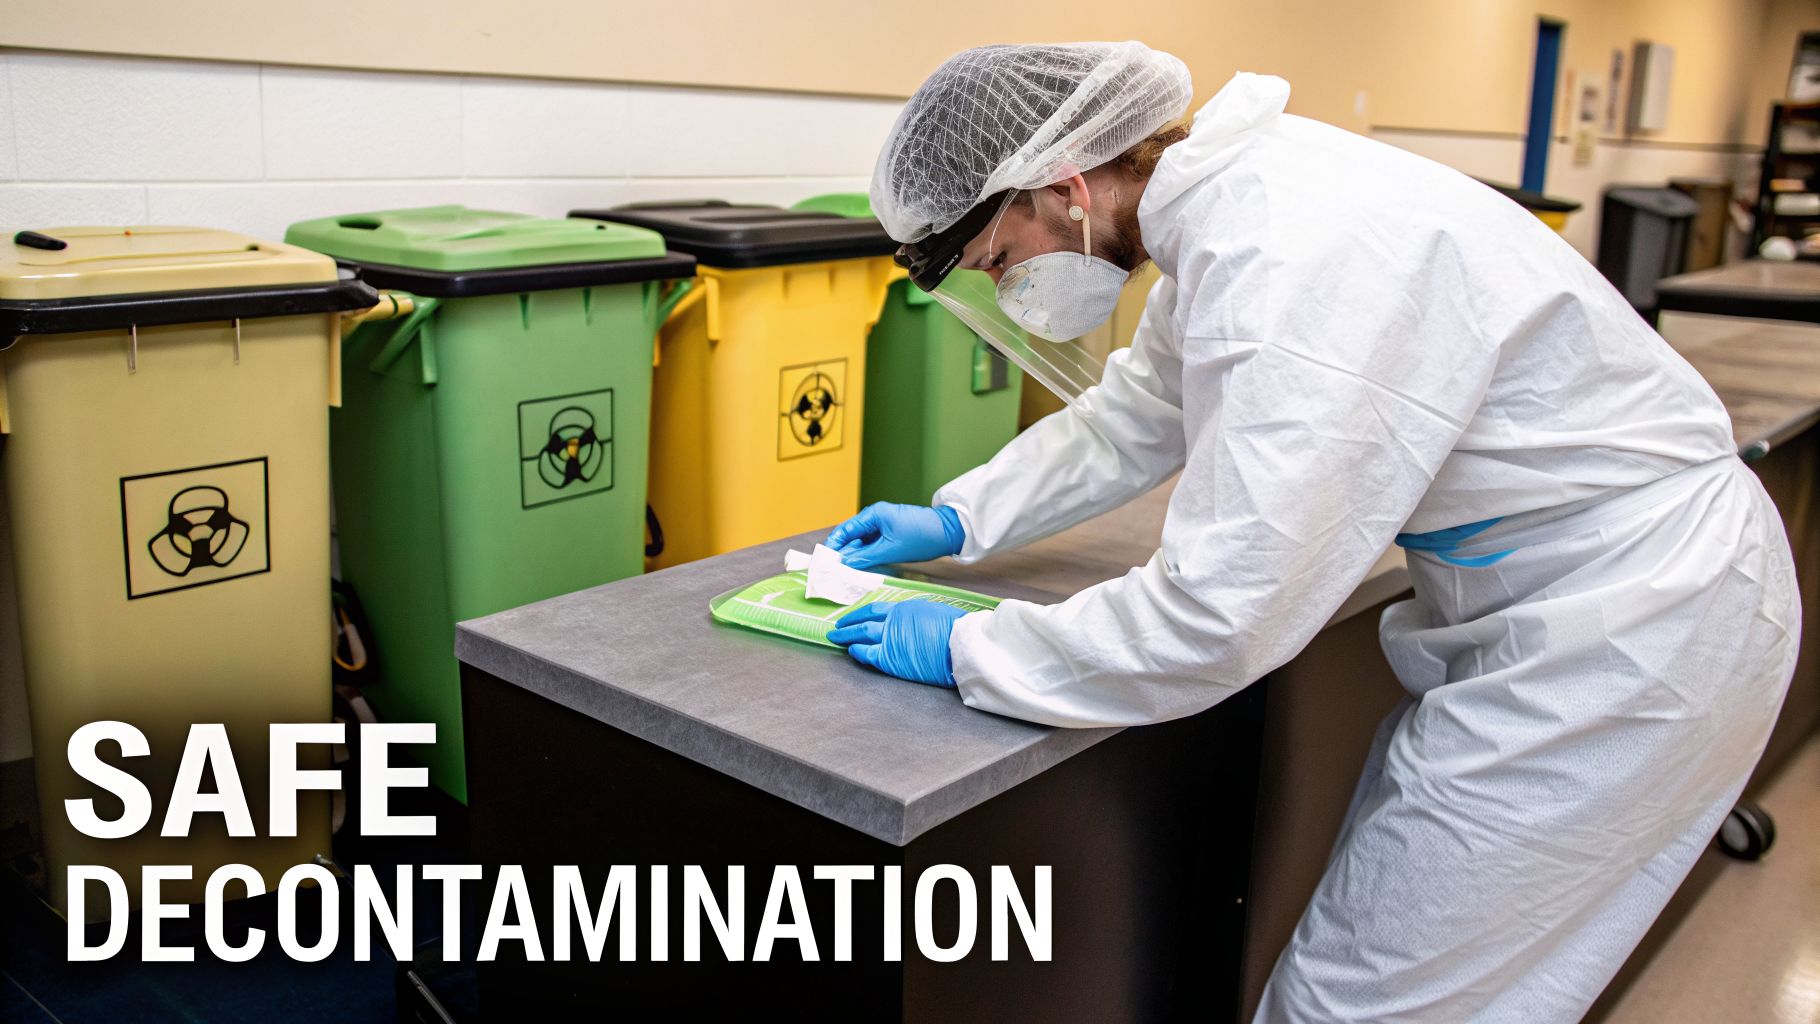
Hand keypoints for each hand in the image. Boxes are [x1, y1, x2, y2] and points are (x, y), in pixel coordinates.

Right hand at [825, 503, 965, 569]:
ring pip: (862, 544)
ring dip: (854, 557)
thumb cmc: (922, 536)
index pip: (844, 530)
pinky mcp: (891, 536)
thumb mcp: (891, 550)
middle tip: (831, 572)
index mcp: (873, 515)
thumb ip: (865, 557)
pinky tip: (861, 570)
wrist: (950, 533)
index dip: (832, 546)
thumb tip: (844, 564)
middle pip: (851, 537)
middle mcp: (875, 519)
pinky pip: (872, 547)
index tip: (823, 561)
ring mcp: (883, 527)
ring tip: (844, 574)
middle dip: (842, 554)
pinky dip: (866, 557)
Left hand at [827, 600, 967, 687]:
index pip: (874, 610)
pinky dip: (857, 652)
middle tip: (836, 628)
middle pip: (863, 621)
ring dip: (846, 637)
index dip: (859, 614)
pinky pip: (867, 655)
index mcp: (903, 608)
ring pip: (861, 635)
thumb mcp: (931, 612)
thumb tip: (910, 623)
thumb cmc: (955, 629)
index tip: (851, 617)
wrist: (959, 645)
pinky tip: (852, 652)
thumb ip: (914, 617)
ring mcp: (889, 639)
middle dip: (847, 624)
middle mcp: (892, 621)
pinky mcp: (890, 658)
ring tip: (836, 639)